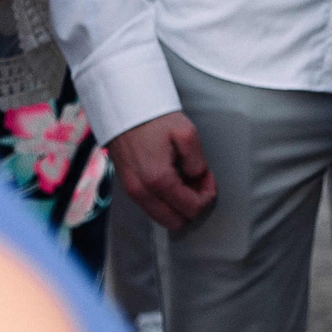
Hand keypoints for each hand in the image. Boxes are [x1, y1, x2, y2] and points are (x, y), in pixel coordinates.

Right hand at [109, 111, 217, 232]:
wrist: (123, 108)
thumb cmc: (155, 119)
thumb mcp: (186, 133)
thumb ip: (197, 162)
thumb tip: (198, 179)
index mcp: (158, 179)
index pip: (191, 208)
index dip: (207, 195)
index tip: (208, 176)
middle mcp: (141, 192)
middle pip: (176, 222)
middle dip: (193, 205)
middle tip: (199, 180)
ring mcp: (131, 192)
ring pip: (162, 218)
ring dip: (179, 204)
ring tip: (186, 177)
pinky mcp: (128, 187)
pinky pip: (152, 207)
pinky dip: (166, 200)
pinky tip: (173, 178)